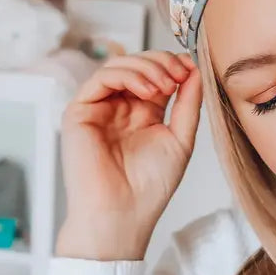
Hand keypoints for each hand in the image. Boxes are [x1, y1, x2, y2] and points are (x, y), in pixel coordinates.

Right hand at [55, 50, 202, 259]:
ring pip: (118, 66)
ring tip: (165, 85)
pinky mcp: (80, 112)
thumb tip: (196, 70)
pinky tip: (147, 91)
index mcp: (144, 114)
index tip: (191, 68)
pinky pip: (100, 79)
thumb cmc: (150, 186)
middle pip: (137, 65)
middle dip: (161, 62)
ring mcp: (99, 109)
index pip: (156, 76)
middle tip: (180, 72)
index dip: (173, 65)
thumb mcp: (180, 138)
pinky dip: (126, 76)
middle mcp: (120, 108)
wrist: (124, 212)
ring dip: (146, 67)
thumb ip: (188, 104)